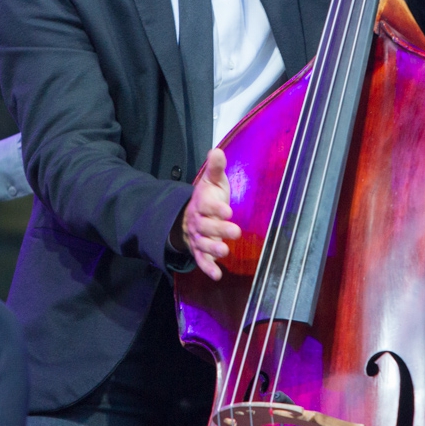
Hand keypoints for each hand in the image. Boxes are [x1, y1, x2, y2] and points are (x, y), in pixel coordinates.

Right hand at [174, 148, 241, 279]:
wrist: (189, 216)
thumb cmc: (207, 198)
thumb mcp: (212, 181)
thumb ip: (215, 168)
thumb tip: (216, 150)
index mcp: (201, 203)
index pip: (207, 206)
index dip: (216, 209)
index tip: (228, 211)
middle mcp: (198, 222)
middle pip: (206, 227)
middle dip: (219, 229)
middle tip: (235, 231)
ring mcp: (198, 238)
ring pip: (203, 244)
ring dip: (213, 249)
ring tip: (225, 251)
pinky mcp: (199, 251)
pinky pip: (201, 260)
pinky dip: (207, 268)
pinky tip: (217, 274)